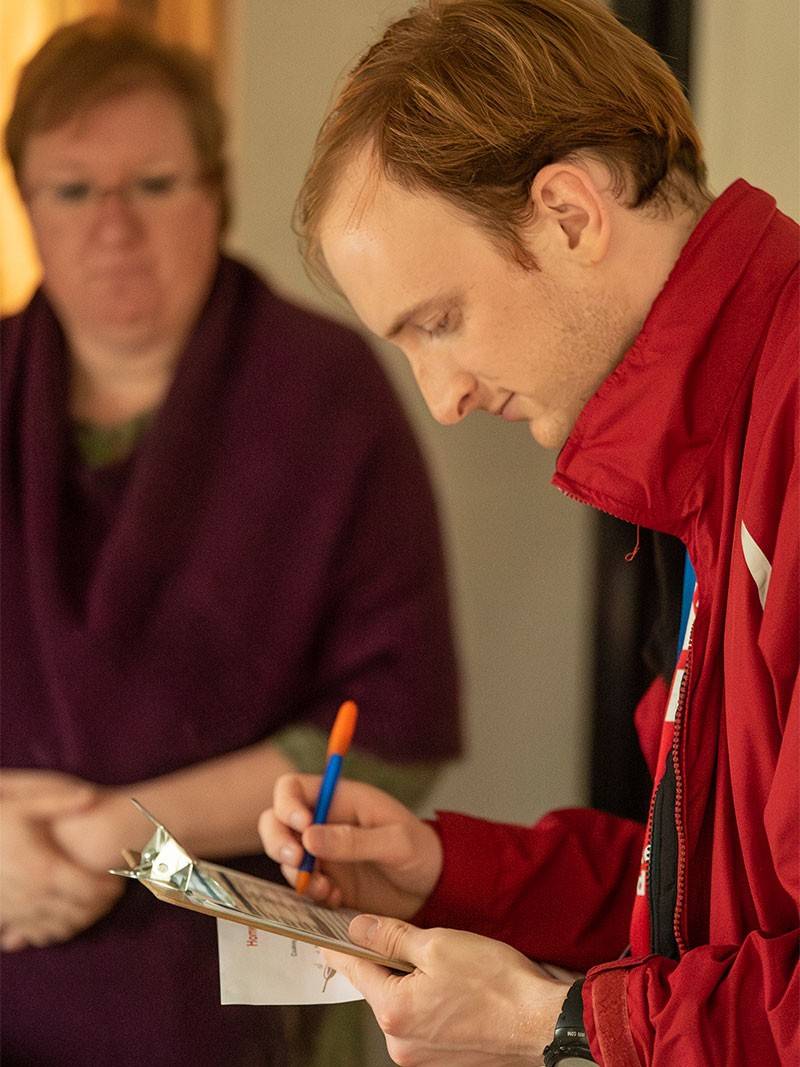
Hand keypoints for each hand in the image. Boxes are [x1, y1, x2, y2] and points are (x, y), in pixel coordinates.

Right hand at [0, 770, 124, 950]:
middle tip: (113, 893)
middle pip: (80, 913)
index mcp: (46, 870)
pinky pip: (38, 934)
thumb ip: (60, 800)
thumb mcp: (26, 804)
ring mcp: (18, 911)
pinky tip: (67, 916)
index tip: (120, 880)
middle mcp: (34, 896)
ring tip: (96, 904)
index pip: (90, 891)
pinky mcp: (5, 918)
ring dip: (83, 920)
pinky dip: (57, 930)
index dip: (110, 889)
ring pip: (61, 928)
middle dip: (102, 906)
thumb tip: (91, 795)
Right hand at [259, 774, 442, 917]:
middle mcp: (323, 823)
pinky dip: (310, 895)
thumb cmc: (421, 851)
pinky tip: (334, 898)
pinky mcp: (325, 881)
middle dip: (277, 840)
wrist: (433, 887)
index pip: (292, 788)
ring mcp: (321, 853)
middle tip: (297, 860)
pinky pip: (301, 886)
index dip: (287, 804)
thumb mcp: (396, 842)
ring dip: (295, 873)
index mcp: (340, 799)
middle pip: (275, 821)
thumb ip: (353, 840)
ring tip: (325, 887)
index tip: (302, 826)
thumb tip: (308, 836)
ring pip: (284, 856)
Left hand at [324, 916, 568, 1065]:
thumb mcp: (438, 944)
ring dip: (412, 979)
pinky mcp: (441, 1058)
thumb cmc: (496, 983)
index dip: (341, 943)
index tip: (327, 931)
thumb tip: (355, 928)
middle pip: (377, 986)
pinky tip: (456, 985)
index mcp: (393, 1012)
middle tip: (413, 937)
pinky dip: (429, 997)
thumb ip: (389, 936)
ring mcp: (421, 1055)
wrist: (543, 1022)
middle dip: (388, 959)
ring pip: (401, 1001)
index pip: (352, 969)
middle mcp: (400, 1042)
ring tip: (446, 963)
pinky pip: (421, 1018)